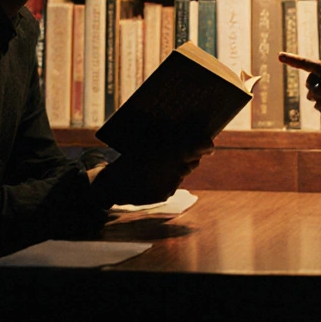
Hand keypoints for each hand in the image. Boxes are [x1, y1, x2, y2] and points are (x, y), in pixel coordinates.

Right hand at [90, 140, 214, 206]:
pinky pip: (173, 183)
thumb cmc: (127, 156)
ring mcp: (169, 184)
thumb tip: (186, 126)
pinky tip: (163, 172)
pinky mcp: (164, 195)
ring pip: (184, 173)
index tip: (210, 141)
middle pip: (193, 161)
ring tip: (179, 158)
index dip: (205, 144)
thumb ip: (165, 134)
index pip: (198, 147)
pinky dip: (170, 177)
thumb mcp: (144, 139)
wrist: (110, 185)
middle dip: (194, 155)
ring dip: (182, 165)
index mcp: (169, 152)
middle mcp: (173, 170)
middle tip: (196, 147)